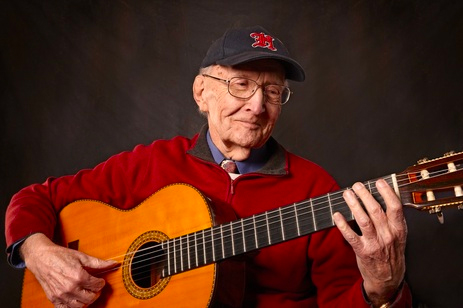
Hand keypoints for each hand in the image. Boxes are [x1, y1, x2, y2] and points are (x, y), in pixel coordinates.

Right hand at [20, 233, 118, 306]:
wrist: (41, 257)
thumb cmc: (61, 255)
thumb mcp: (82, 257)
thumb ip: (98, 263)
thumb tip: (114, 263)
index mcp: (79, 276)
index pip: (97, 285)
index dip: (101, 282)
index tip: (100, 280)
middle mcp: (70, 288)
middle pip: (91, 297)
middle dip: (96, 292)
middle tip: (95, 287)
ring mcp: (61, 295)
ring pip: (80, 306)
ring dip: (86, 300)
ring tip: (86, 292)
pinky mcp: (53, 299)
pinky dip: (73, 306)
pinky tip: (76, 298)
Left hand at [333, 179, 406, 306]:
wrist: (388, 279)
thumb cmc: (392, 254)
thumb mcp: (399, 236)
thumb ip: (394, 219)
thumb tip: (384, 196)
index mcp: (399, 230)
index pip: (395, 207)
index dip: (387, 192)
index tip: (378, 182)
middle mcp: (388, 236)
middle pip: (375, 210)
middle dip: (365, 195)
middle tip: (357, 185)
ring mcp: (375, 244)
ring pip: (362, 220)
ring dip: (353, 204)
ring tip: (347, 194)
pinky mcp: (362, 251)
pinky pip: (350, 235)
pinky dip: (342, 224)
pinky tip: (336, 215)